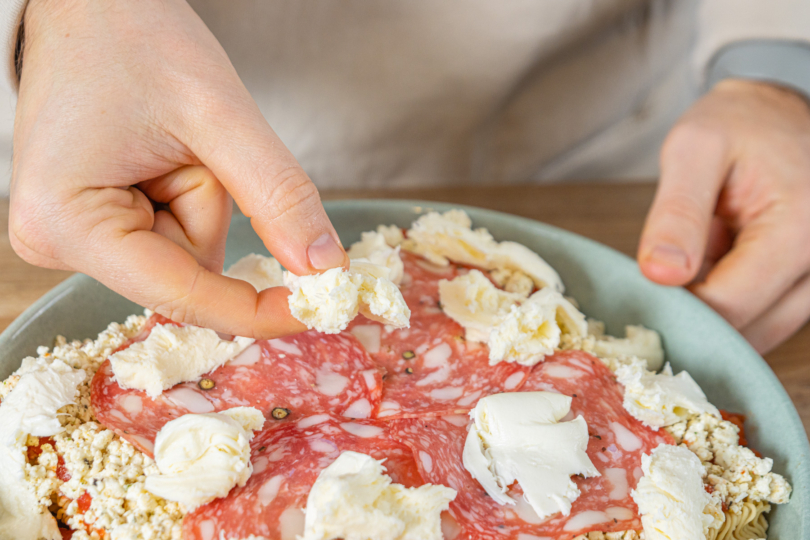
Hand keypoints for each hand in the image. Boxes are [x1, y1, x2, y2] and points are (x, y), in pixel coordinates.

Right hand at [10, 0, 347, 337]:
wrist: (88, 3)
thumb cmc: (135, 38)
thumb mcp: (220, 116)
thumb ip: (277, 197)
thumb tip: (324, 268)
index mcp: (69, 222)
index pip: (183, 296)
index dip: (258, 310)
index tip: (320, 309)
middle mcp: (57, 241)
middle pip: (187, 270)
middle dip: (213, 208)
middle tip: (189, 142)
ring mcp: (70, 233)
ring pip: (184, 253)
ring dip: (200, 196)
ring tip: (167, 136)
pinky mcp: (90, 221)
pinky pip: (167, 233)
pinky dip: (186, 195)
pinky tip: (160, 149)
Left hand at [638, 79, 809, 352]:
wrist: (779, 114)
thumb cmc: (739, 124)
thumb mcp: (694, 149)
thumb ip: (677, 213)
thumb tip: (661, 275)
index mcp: (801, 227)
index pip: (728, 305)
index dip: (678, 307)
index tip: (644, 289)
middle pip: (748, 330)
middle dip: (696, 317)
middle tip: (658, 284)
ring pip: (760, 334)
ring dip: (716, 317)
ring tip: (687, 272)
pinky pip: (768, 320)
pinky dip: (733, 309)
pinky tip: (708, 278)